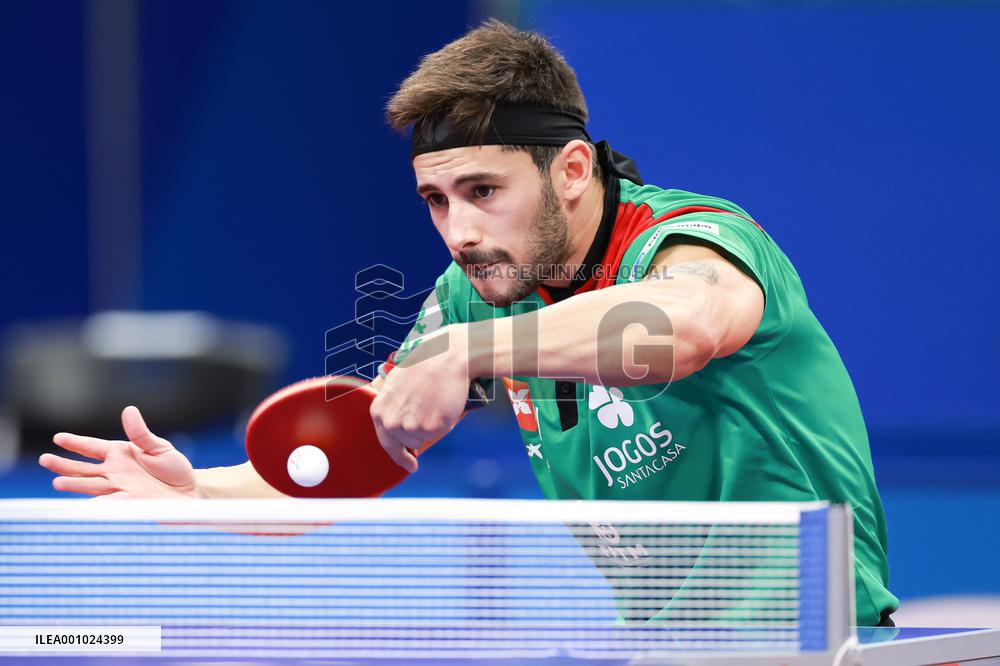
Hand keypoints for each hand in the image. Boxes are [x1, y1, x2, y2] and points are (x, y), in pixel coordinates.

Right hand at [39, 406, 199, 498]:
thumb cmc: (174, 467)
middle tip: (44, 460)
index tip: (58, 438)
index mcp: (121, 454)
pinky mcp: (128, 504)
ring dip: (75, 484)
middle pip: (84, 468)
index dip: (76, 443)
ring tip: (57, 483)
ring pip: (91, 486)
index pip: (93, 448)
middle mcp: (116, 472)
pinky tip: (86, 502)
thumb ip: (141, 433)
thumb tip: (128, 410)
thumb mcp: (160, 447)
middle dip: (64, 464)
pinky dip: (98, 503)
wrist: (190, 492)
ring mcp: (120, 489)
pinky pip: (110, 503)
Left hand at [370, 325, 470, 472]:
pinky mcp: (432, 427)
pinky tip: (442, 405)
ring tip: (434, 403)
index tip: (410, 464)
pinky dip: (443, 423)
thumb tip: (391, 425)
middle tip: (426, 418)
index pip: (387, 443)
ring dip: (430, 427)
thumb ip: (390, 406)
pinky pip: (439, 433)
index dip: (399, 456)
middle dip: (417, 437)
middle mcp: (392, 422)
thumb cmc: (423, 365)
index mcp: (379, 411)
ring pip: (423, 439)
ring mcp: (412, 426)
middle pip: (406, 444)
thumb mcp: (395, 383)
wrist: (446, 357)